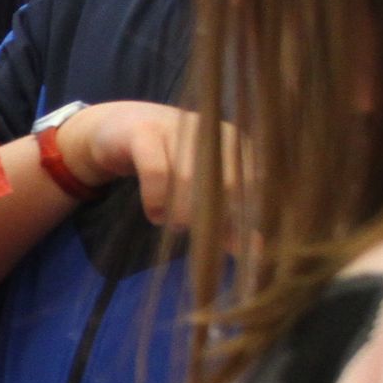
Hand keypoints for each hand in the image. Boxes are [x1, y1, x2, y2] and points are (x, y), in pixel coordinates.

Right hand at [58, 103, 245, 229]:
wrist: (123, 130)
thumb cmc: (171, 165)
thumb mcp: (203, 194)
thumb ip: (230, 224)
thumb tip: (259, 254)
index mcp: (236, 143)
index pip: (253, 184)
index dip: (238, 215)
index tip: (219, 231)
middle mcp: (211, 131)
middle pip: (225, 184)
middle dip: (209, 217)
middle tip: (192, 230)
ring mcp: (177, 127)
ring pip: (189, 178)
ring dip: (181, 212)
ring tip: (173, 224)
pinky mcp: (143, 133)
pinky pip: (155, 172)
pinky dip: (156, 200)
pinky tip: (156, 214)